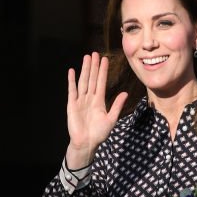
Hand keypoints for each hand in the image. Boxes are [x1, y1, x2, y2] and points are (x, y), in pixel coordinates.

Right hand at [65, 52, 127, 168]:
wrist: (87, 143)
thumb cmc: (99, 134)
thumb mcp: (111, 119)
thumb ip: (117, 106)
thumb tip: (125, 94)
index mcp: (99, 101)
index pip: (101, 82)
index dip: (103, 71)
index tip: (105, 59)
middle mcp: (89, 98)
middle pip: (92, 79)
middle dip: (94, 66)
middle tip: (95, 53)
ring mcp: (80, 101)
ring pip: (83, 81)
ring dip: (85, 70)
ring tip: (86, 58)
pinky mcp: (72, 105)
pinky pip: (72, 90)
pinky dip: (72, 81)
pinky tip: (72, 71)